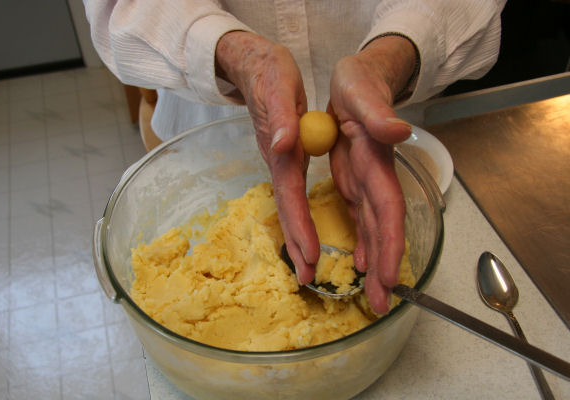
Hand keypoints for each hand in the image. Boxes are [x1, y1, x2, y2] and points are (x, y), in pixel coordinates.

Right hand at [215, 31, 318, 283]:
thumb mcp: (278, 85)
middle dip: (297, 246)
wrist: (252, 66)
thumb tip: (285, 144)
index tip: (311, 257)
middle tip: (308, 280)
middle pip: (287, 211)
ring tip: (307, 268)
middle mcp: (279, 162)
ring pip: (289, 208)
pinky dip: (300, 220)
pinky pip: (293, 197)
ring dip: (298, 239)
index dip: (300, 227)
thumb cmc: (268, 72)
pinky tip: (307, 233)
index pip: (290, 195)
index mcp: (281, 150)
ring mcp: (280, 162)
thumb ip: (282, 116)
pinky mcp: (285, 159)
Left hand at [328, 35, 416, 313]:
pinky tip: (361, 262)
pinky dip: (363, 242)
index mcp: (376, 161)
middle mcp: (374, 177)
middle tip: (382, 304)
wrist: (360, 78)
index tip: (388, 276)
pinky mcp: (354, 180)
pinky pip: (360, 217)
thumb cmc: (360, 81)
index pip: (387, 209)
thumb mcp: (362, 90)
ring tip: (374, 295)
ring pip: (373, 228)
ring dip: (375, 262)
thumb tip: (398, 130)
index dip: (389, 243)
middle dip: (384, 267)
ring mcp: (365, 181)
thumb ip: (378, 112)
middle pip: (383, 228)